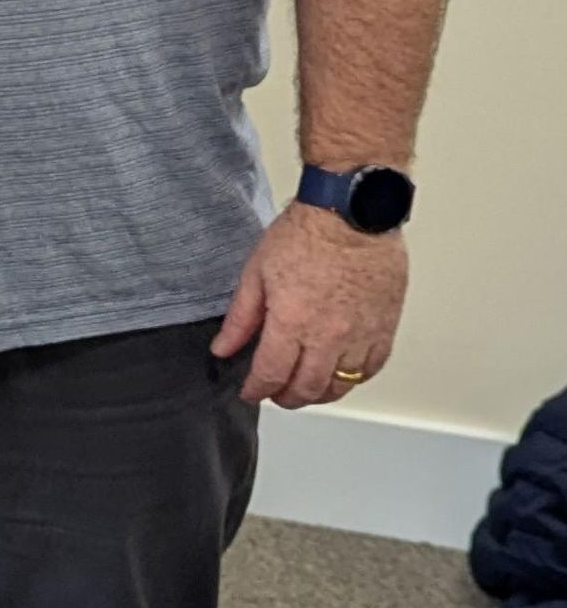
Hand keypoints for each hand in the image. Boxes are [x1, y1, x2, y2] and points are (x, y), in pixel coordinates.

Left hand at [210, 200, 406, 407]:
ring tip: (305, 385)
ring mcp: (360, 335)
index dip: (256, 390)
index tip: (251, 390)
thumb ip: (240, 318)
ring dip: (319, 393)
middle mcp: (328, 336)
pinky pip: (370, 369)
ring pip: (340, 386)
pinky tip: (340, 372)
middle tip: (276, 392)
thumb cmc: (307, 232)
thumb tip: (223, 348)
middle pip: (306, 389)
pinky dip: (353, 379)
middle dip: (285, 397)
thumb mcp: (257, 272)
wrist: (352, 210)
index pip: (270, 376)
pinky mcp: (384, 327)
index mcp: (292, 323)